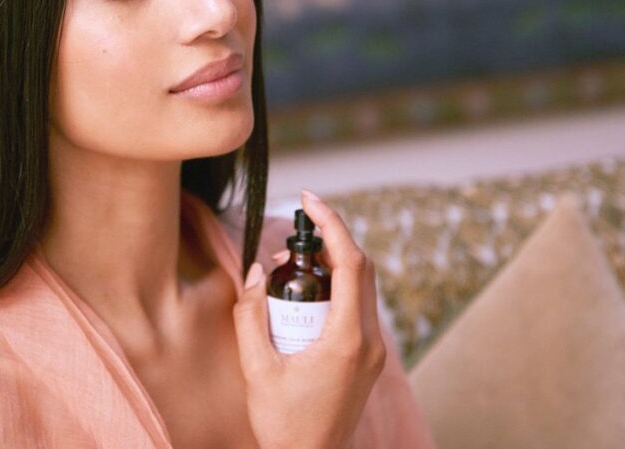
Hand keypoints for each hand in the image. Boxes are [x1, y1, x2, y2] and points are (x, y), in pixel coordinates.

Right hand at [232, 189, 386, 448]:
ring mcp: (374, 350)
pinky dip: (336, 286)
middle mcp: (369, 341)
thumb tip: (257, 273)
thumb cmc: (284, 423)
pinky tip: (306, 291)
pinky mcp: (367, 357)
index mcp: (347, 340)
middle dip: (330, 239)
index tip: (310, 200)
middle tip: (296, 228)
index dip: (332, 224)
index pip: (350, 263)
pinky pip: (358, 306)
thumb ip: (251, 315)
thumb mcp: (256, 367)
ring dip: (332, 263)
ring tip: (291, 265)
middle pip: (362, 268)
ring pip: (362, 286)